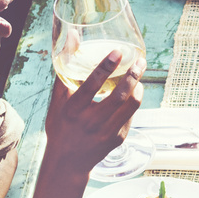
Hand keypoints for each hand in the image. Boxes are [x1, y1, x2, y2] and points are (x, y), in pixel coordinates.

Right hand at [44, 48, 144, 172]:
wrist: (67, 162)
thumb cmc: (61, 125)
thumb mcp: (58, 100)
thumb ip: (66, 68)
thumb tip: (73, 35)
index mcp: (73, 109)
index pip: (92, 85)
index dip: (106, 67)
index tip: (118, 51)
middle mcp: (91, 122)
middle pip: (119, 95)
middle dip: (133, 75)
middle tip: (140, 60)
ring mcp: (107, 132)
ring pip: (132, 105)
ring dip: (139, 87)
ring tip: (139, 75)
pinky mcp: (118, 138)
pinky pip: (132, 114)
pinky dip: (134, 100)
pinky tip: (133, 91)